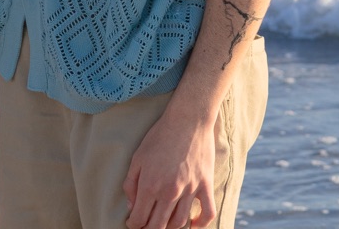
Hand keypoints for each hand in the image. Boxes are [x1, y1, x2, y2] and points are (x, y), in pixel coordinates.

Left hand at [123, 101, 217, 228]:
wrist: (187, 120)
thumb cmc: (159, 137)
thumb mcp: (137, 157)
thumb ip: (130, 183)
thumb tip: (131, 205)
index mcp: (150, 185)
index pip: (140, 218)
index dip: (134, 224)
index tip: (133, 223)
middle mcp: (170, 191)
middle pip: (158, 226)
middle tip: (146, 226)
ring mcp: (190, 190)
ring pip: (180, 222)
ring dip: (170, 227)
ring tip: (164, 223)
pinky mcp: (205, 185)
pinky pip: (207, 213)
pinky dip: (200, 224)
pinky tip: (192, 224)